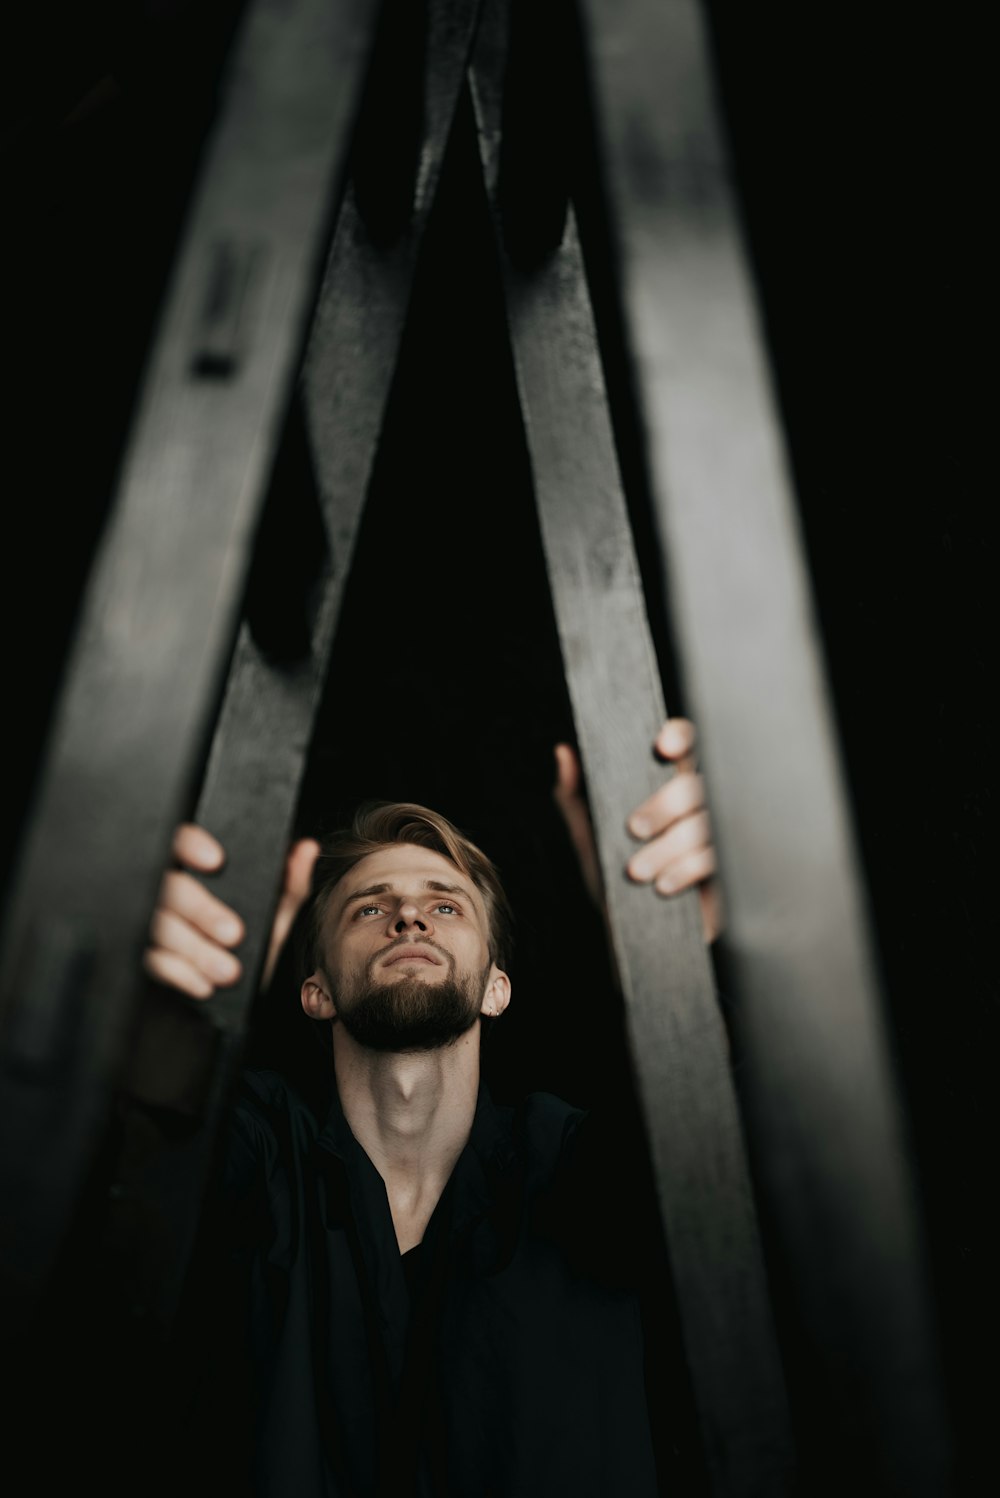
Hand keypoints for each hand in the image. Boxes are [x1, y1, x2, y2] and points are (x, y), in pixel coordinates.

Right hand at [143, 825, 319, 998]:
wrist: (240, 989)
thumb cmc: (252, 939)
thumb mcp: (274, 911)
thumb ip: (290, 881)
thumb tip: (306, 849)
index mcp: (194, 866)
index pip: (180, 840)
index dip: (191, 845)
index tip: (216, 861)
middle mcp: (167, 889)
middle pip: (169, 888)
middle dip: (201, 910)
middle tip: (233, 933)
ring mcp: (150, 921)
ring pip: (159, 927)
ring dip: (195, 950)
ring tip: (228, 970)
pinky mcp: (144, 953)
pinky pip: (151, 960)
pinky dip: (180, 974)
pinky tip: (204, 983)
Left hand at [552, 718, 721, 942]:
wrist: (634, 938)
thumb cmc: (614, 880)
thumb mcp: (589, 838)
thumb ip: (574, 797)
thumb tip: (564, 752)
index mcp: (669, 787)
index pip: (687, 744)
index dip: (681, 736)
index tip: (662, 747)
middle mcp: (701, 806)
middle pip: (696, 785)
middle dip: (665, 805)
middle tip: (634, 830)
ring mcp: (719, 837)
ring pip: (707, 824)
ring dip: (670, 847)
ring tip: (637, 872)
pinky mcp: (729, 871)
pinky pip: (717, 859)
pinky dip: (686, 870)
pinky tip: (663, 886)